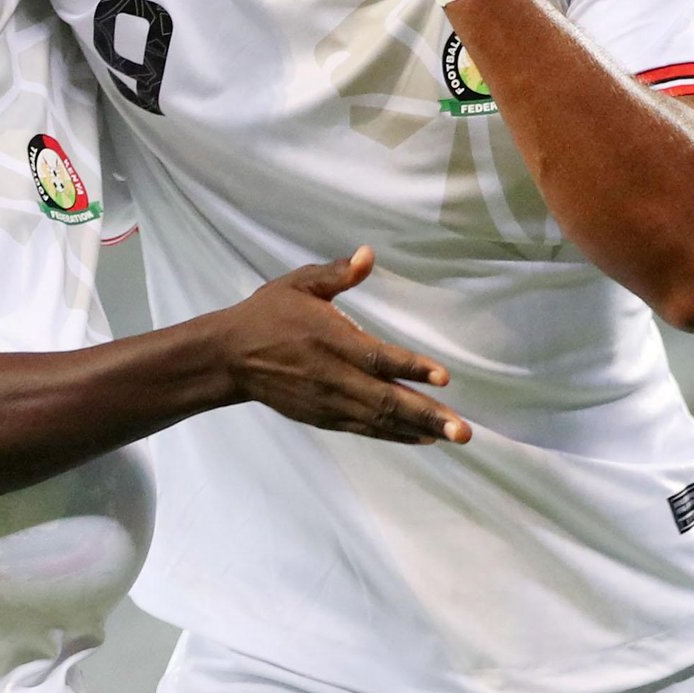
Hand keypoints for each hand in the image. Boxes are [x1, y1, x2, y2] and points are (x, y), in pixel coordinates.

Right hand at [219, 247, 470, 444]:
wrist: (230, 357)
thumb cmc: (268, 314)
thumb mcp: (298, 284)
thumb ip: (336, 273)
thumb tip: (368, 254)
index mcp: (331, 341)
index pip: (379, 358)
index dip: (412, 368)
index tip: (444, 377)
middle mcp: (334, 376)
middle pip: (386, 400)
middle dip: (427, 415)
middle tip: (463, 430)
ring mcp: (329, 401)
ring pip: (379, 419)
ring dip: (418, 429)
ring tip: (452, 435)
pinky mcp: (323, 416)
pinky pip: (364, 429)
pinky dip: (394, 435)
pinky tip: (420, 437)